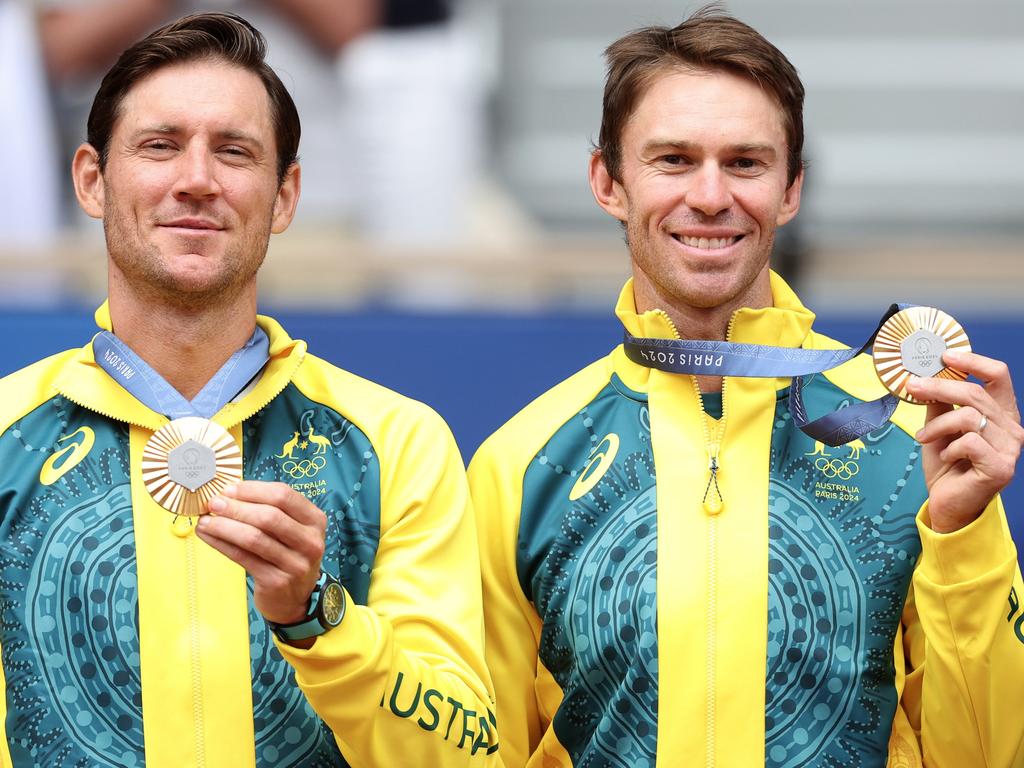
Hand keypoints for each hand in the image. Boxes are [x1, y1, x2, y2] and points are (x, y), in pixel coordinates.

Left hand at [196, 481, 326, 624]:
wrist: (296, 598)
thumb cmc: (288, 555)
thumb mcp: (291, 530)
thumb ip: (269, 510)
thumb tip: (228, 494)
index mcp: (315, 520)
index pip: (283, 495)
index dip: (253, 490)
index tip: (229, 490)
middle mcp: (310, 541)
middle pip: (269, 516)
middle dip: (237, 507)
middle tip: (213, 504)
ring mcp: (295, 563)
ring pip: (254, 538)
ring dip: (225, 526)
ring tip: (205, 520)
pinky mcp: (277, 581)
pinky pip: (243, 557)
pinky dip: (222, 544)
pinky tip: (208, 536)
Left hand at [908, 350, 1023, 532]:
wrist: (948, 504)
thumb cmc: (946, 465)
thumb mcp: (940, 427)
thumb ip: (939, 403)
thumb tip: (923, 375)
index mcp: (1001, 414)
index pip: (998, 376)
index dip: (973, 362)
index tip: (945, 356)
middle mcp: (1012, 428)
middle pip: (975, 394)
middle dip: (938, 388)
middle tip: (912, 387)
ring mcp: (1010, 449)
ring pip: (969, 417)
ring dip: (938, 425)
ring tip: (923, 438)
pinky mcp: (1000, 467)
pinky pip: (968, 442)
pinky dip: (948, 447)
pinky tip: (945, 457)